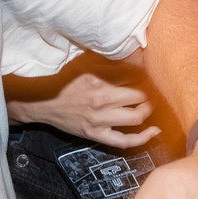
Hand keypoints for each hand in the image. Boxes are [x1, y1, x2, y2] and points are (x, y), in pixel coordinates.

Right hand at [12, 72, 160, 148]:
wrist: (43, 102)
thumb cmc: (64, 80)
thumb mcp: (85, 62)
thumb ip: (109, 61)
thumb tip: (134, 57)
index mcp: (98, 79)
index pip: (133, 76)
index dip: (145, 75)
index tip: (150, 73)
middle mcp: (101, 100)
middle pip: (139, 98)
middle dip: (149, 93)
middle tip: (152, 90)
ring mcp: (99, 120)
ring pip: (136, 118)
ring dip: (147, 111)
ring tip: (149, 106)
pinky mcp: (96, 134)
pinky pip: (124, 141)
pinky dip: (142, 138)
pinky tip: (153, 131)